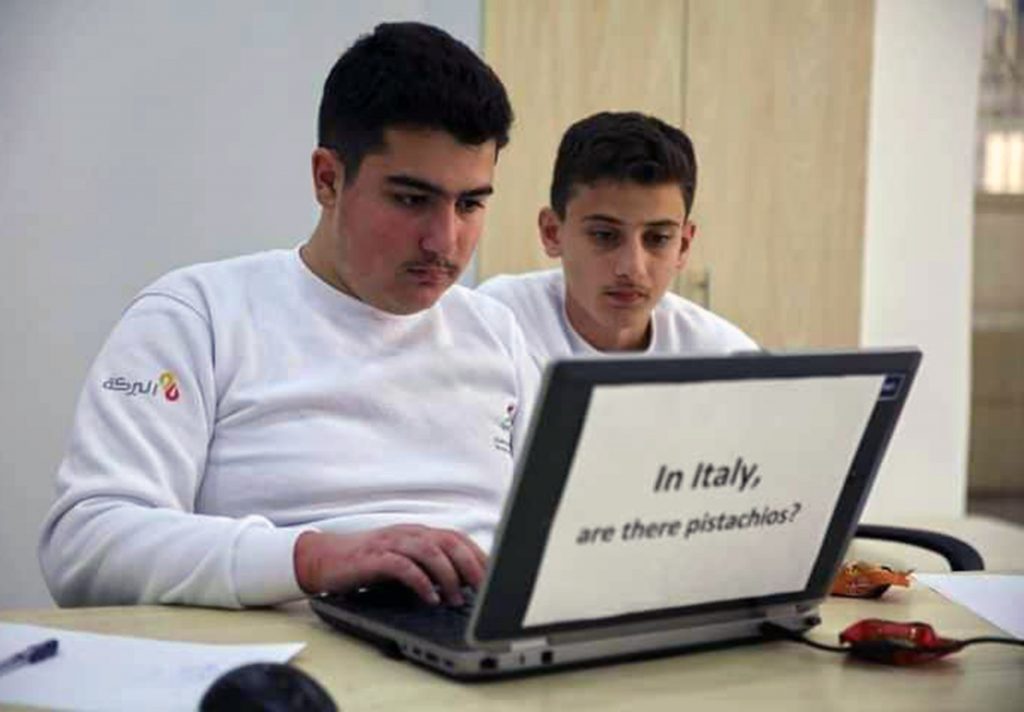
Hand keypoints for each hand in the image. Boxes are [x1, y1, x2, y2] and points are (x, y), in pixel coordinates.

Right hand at [293, 525, 487, 605]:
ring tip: (456, 599)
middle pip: (450, 542)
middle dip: (471, 566)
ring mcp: (392, 543)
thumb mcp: (405, 560)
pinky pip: (402, 566)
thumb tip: (464, 585)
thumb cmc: (368, 563)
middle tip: (482, 590)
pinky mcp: (374, 558)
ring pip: (430, 551)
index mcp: (420, 533)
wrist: (326, 558)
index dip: (480, 556)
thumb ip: (430, 566)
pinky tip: (429, 598)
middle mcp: (409, 533)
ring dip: (448, 576)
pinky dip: (419, 582)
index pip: (458, 538)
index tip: (495, 577)